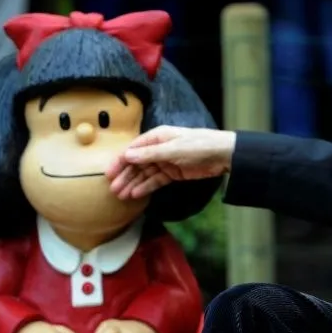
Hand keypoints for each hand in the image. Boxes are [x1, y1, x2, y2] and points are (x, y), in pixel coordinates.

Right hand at [106, 126, 235, 199]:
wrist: (223, 154)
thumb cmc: (198, 145)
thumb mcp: (172, 149)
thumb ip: (150, 154)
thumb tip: (127, 155)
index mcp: (157, 137)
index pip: (133, 149)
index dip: (120, 161)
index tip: (108, 173)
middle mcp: (159, 148)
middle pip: (137, 163)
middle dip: (125, 175)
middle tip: (113, 189)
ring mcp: (166, 161)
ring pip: (145, 173)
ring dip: (133, 183)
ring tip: (121, 195)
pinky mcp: (174, 173)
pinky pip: (156, 180)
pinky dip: (146, 187)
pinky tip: (136, 194)